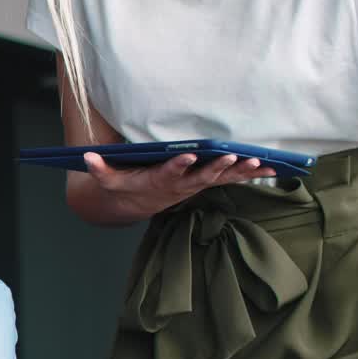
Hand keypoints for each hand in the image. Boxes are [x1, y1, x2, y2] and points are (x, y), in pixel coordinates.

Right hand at [84, 152, 275, 213]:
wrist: (141, 202)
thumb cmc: (127, 185)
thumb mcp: (110, 180)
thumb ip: (100, 169)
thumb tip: (87, 156)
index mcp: (158, 181)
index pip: (169, 173)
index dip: (178, 165)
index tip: (187, 156)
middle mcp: (181, 184)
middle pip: (202, 177)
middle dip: (217, 168)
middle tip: (232, 157)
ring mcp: (197, 184)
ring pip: (221, 178)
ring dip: (239, 172)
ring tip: (259, 163)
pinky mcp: (207, 181)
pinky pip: (231, 178)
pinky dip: (249, 173)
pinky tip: (271, 167)